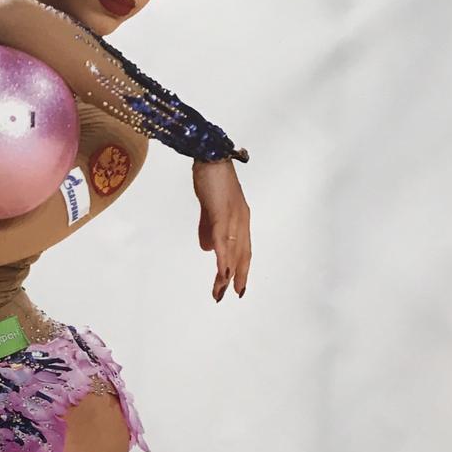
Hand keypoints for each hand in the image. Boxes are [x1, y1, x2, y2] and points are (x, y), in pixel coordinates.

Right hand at [192, 158, 250, 300]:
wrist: (210, 155)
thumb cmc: (211, 177)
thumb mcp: (210, 207)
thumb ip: (208, 228)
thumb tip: (207, 249)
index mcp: (240, 219)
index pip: (243, 250)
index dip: (241, 269)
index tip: (237, 287)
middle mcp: (241, 220)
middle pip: (241, 255)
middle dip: (236, 278)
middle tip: (229, 296)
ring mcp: (233, 217)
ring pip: (233, 252)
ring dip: (227, 274)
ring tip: (220, 291)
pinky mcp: (222, 213)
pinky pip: (223, 240)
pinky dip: (223, 258)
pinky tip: (221, 272)